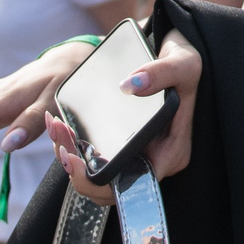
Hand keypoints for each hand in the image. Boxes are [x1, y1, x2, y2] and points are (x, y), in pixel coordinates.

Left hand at [50, 31, 198, 205]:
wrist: (180, 56)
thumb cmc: (187, 63)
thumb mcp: (183, 63)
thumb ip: (161, 73)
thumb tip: (129, 86)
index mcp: (171, 152)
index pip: (130, 187)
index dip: (96, 182)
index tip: (72, 157)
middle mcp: (156, 159)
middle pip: (108, 185)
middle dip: (75, 168)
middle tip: (58, 134)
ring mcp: (141, 154)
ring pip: (98, 174)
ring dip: (71, 156)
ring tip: (56, 125)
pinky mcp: (127, 145)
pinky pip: (97, 159)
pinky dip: (76, 147)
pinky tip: (63, 126)